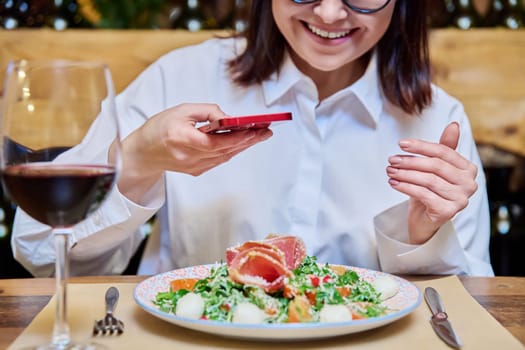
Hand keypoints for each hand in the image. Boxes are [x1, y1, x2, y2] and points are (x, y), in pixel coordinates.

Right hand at [116, 103, 272, 202]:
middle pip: (225, 150)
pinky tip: (244, 142)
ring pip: (225, 156)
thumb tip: (229, 118)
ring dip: (244, 145)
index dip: (237, 137)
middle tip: (267, 131)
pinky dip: (232, 150)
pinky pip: (219, 160)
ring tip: (261, 135)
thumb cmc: (160, 128)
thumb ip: (207, 112)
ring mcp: (193, 167)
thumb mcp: (181, 110)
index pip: (215, 141)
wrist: (142, 153)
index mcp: (181, 139)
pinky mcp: (196, 171)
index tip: (254, 129)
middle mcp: (188, 157)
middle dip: (248, 140)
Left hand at [386, 122, 477, 243]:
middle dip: (410, 161)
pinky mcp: (448, 212)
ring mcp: (461, 199)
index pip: (443, 152)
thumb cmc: (429, 190)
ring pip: (428, 180)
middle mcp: (469, 184)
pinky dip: (405, 187)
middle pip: (435, 166)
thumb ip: (444, 148)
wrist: (424, 220)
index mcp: (468, 169)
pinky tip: (393, 183)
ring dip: (405, 174)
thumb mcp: (434, 168)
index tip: (400, 144)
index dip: (421, 146)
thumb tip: (453, 125)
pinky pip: (423, 194)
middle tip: (391, 160)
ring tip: (390, 171)